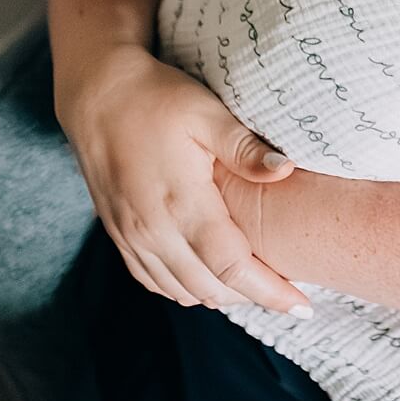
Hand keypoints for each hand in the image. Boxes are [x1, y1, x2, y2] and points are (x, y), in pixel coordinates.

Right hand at [57, 44, 311, 317]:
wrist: (97, 95)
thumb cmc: (157, 98)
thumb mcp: (207, 112)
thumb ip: (246, 148)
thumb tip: (287, 170)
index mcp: (181, 205)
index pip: (232, 268)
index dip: (270, 292)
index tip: (302, 305)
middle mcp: (153, 231)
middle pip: (210, 289)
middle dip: (252, 298)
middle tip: (288, 292)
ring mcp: (132, 237)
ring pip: (181, 291)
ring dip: (220, 295)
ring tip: (256, 285)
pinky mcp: (119, 235)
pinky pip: (155, 281)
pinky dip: (186, 288)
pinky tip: (209, 275)